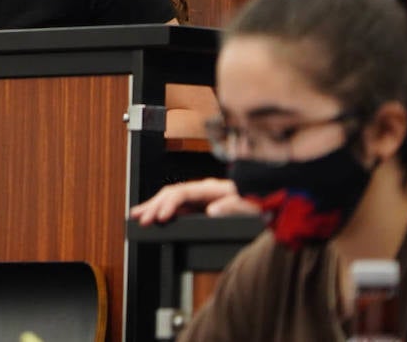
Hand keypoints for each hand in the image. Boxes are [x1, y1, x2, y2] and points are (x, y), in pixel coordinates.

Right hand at [129, 177, 258, 225]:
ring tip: (137, 215)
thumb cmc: (259, 202)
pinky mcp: (201, 207)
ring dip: (154, 207)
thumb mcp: (249, 204)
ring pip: (171, 199)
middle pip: (172, 193)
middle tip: (141, 218)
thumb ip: (231, 206)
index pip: (182, 192)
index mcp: (212, 188)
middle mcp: (203, 190)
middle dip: (154, 205)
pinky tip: (154, 216)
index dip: (169, 204)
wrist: (269, 203)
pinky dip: (163, 211)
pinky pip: (178, 207)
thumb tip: (211, 211)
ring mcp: (201, 198)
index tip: (160, 217)